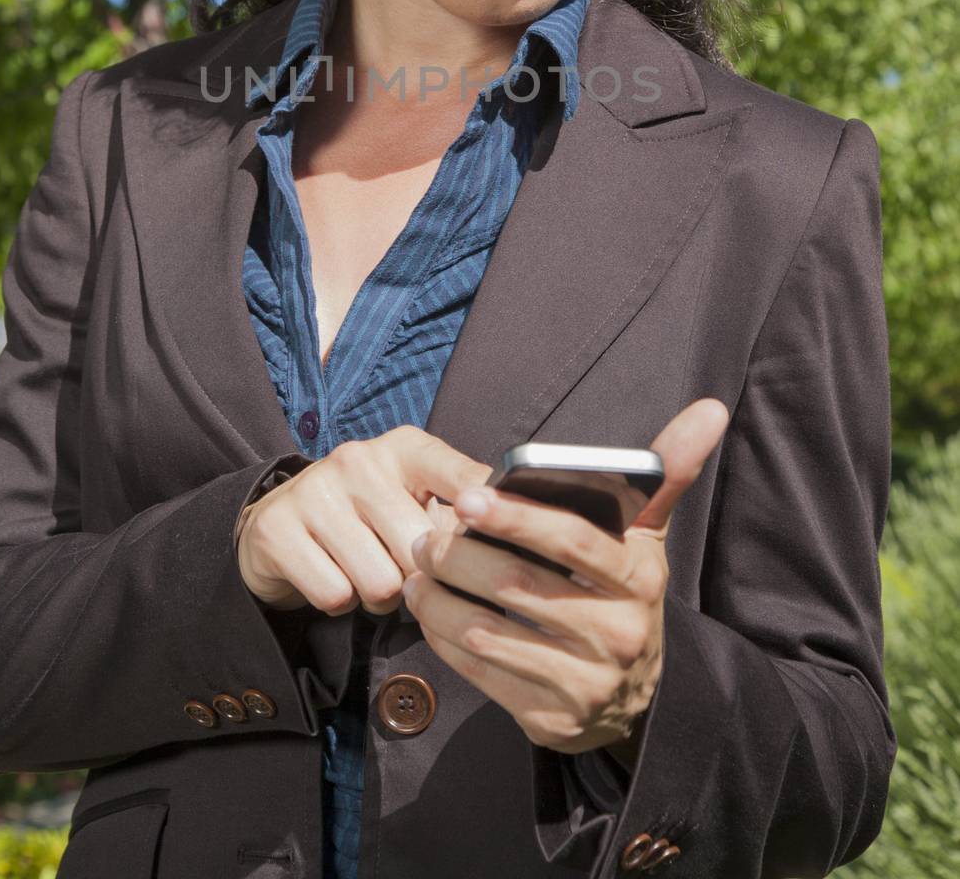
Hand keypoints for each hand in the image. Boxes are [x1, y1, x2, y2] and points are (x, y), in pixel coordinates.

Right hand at [237, 425, 491, 615]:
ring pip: (381, 582)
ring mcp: (315, 490)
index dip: (485, 511)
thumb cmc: (369, 517)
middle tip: (400, 566)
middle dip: (418, 577)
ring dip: (379, 596)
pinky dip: (340, 603)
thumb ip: (461, 516)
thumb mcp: (416, 501)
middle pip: (420, 549)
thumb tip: (518, 538)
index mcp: (405, 448)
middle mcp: (359, 458)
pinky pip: (336, 596)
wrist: (280, 526)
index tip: (504, 529)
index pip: (459, 475)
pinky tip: (333, 576)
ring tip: (366, 571)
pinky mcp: (278, 529)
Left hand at [401, 398, 730, 754]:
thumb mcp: (645, 534)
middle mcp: (619, 633)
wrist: (633, 692)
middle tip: (425, 534)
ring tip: (417, 569)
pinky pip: (482, 675)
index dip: (517, 517)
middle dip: (460, 556)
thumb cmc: (622, 588)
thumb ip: (666, 469)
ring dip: (440, 599)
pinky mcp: (553, 721)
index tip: (467, 496)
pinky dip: (444, 640)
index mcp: (639, 577)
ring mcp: (587, 683)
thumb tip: (711, 407)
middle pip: (521, 585)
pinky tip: (429, 613)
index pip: (573, 540)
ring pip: (491, 633)